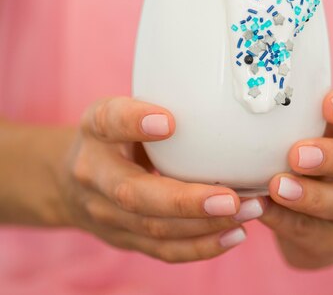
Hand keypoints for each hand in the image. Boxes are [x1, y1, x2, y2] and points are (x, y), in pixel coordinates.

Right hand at [57, 97, 262, 262]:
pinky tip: (235, 233)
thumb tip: (221, 92)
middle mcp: (94, 173)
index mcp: (95, 129)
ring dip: (205, 225)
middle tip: (231, 198)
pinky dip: (201, 246)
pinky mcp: (123, 238)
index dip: (134, 121)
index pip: (108, 121)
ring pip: (153, 228)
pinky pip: (162, 250)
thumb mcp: (123, 106)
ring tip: (248, 211)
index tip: (169, 122)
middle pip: (133, 194)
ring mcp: (105, 212)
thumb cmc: (116, 133)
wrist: (73, 182)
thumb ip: (159, 99)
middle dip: (185, 200)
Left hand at [258, 86, 332, 268]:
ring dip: (310, 195)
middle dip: (331, 155)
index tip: (328, 103)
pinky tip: (262, 210)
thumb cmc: (294, 162)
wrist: (320, 226)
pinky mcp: (332, 239)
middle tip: (297, 154)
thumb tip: (228, 84)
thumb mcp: (294, 134)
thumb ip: (277, 114)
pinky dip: (285, 221)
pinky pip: (312, 231)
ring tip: (278, 187)